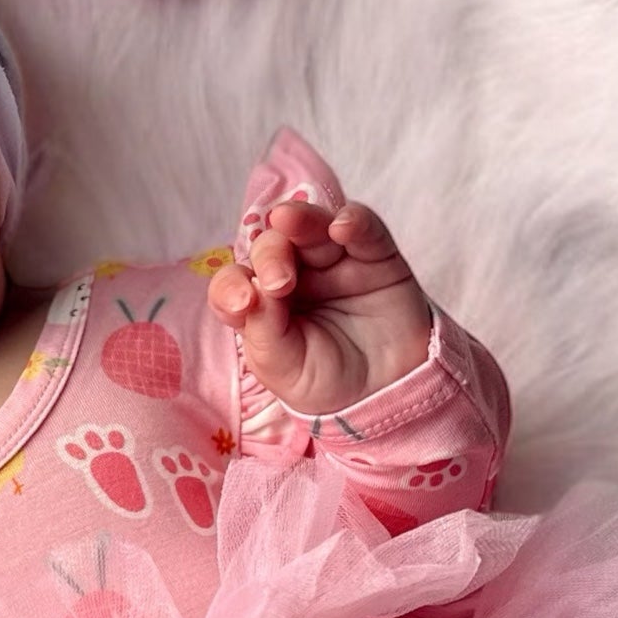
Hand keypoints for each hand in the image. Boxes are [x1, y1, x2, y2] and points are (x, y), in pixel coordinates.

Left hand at [208, 197, 432, 415]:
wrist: (385, 397)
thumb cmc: (326, 383)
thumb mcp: (284, 369)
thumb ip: (263, 330)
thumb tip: (252, 288)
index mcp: (264, 303)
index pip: (236, 281)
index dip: (232, 286)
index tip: (241, 304)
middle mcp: (295, 274)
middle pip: (273, 246)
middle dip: (269, 256)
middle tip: (278, 282)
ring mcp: (334, 261)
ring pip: (313, 226)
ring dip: (300, 221)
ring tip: (288, 221)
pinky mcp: (374, 256)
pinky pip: (364, 230)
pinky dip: (354, 221)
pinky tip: (342, 228)